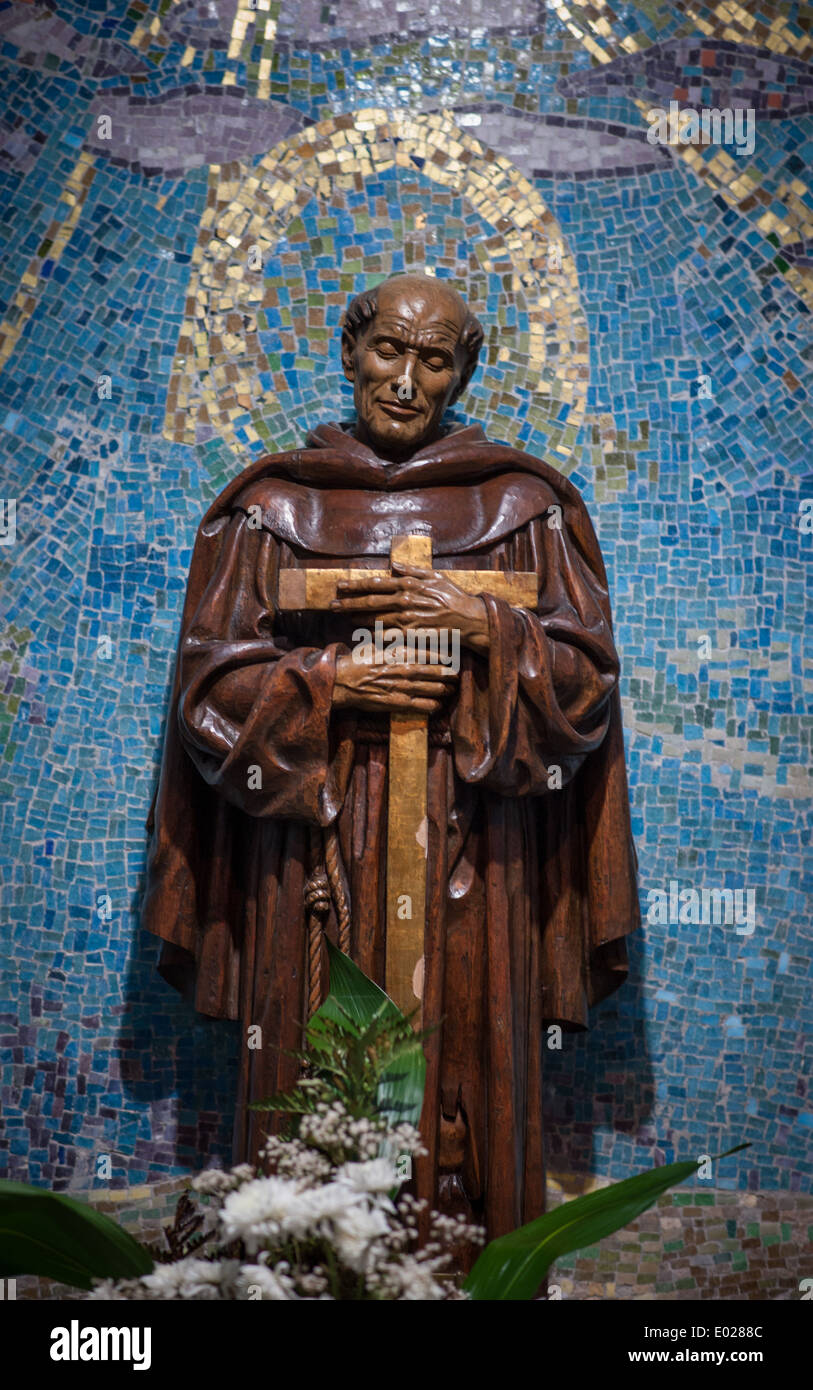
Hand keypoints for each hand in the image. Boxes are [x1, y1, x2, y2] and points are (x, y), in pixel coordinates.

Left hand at [329, 561, 489, 651]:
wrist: (468, 618)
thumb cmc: (453, 596)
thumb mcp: (435, 576)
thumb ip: (413, 570)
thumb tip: (394, 565)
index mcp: (407, 584)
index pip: (374, 584)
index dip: (354, 585)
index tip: (340, 586)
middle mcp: (403, 601)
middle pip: (369, 602)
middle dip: (348, 603)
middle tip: (333, 605)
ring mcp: (406, 619)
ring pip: (374, 619)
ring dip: (357, 618)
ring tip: (345, 617)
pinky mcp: (410, 634)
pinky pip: (387, 634)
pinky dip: (373, 633)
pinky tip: (363, 632)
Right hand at [333, 652, 457, 714]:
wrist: (342, 681)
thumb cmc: (359, 661)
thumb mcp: (376, 644)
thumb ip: (393, 640)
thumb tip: (405, 631)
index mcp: (399, 652)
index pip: (429, 652)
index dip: (444, 656)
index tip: (453, 657)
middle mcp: (403, 669)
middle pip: (435, 671)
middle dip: (449, 673)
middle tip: (457, 674)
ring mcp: (401, 686)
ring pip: (432, 689)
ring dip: (444, 690)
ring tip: (451, 689)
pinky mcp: (397, 703)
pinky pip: (421, 706)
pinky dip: (432, 705)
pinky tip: (437, 705)